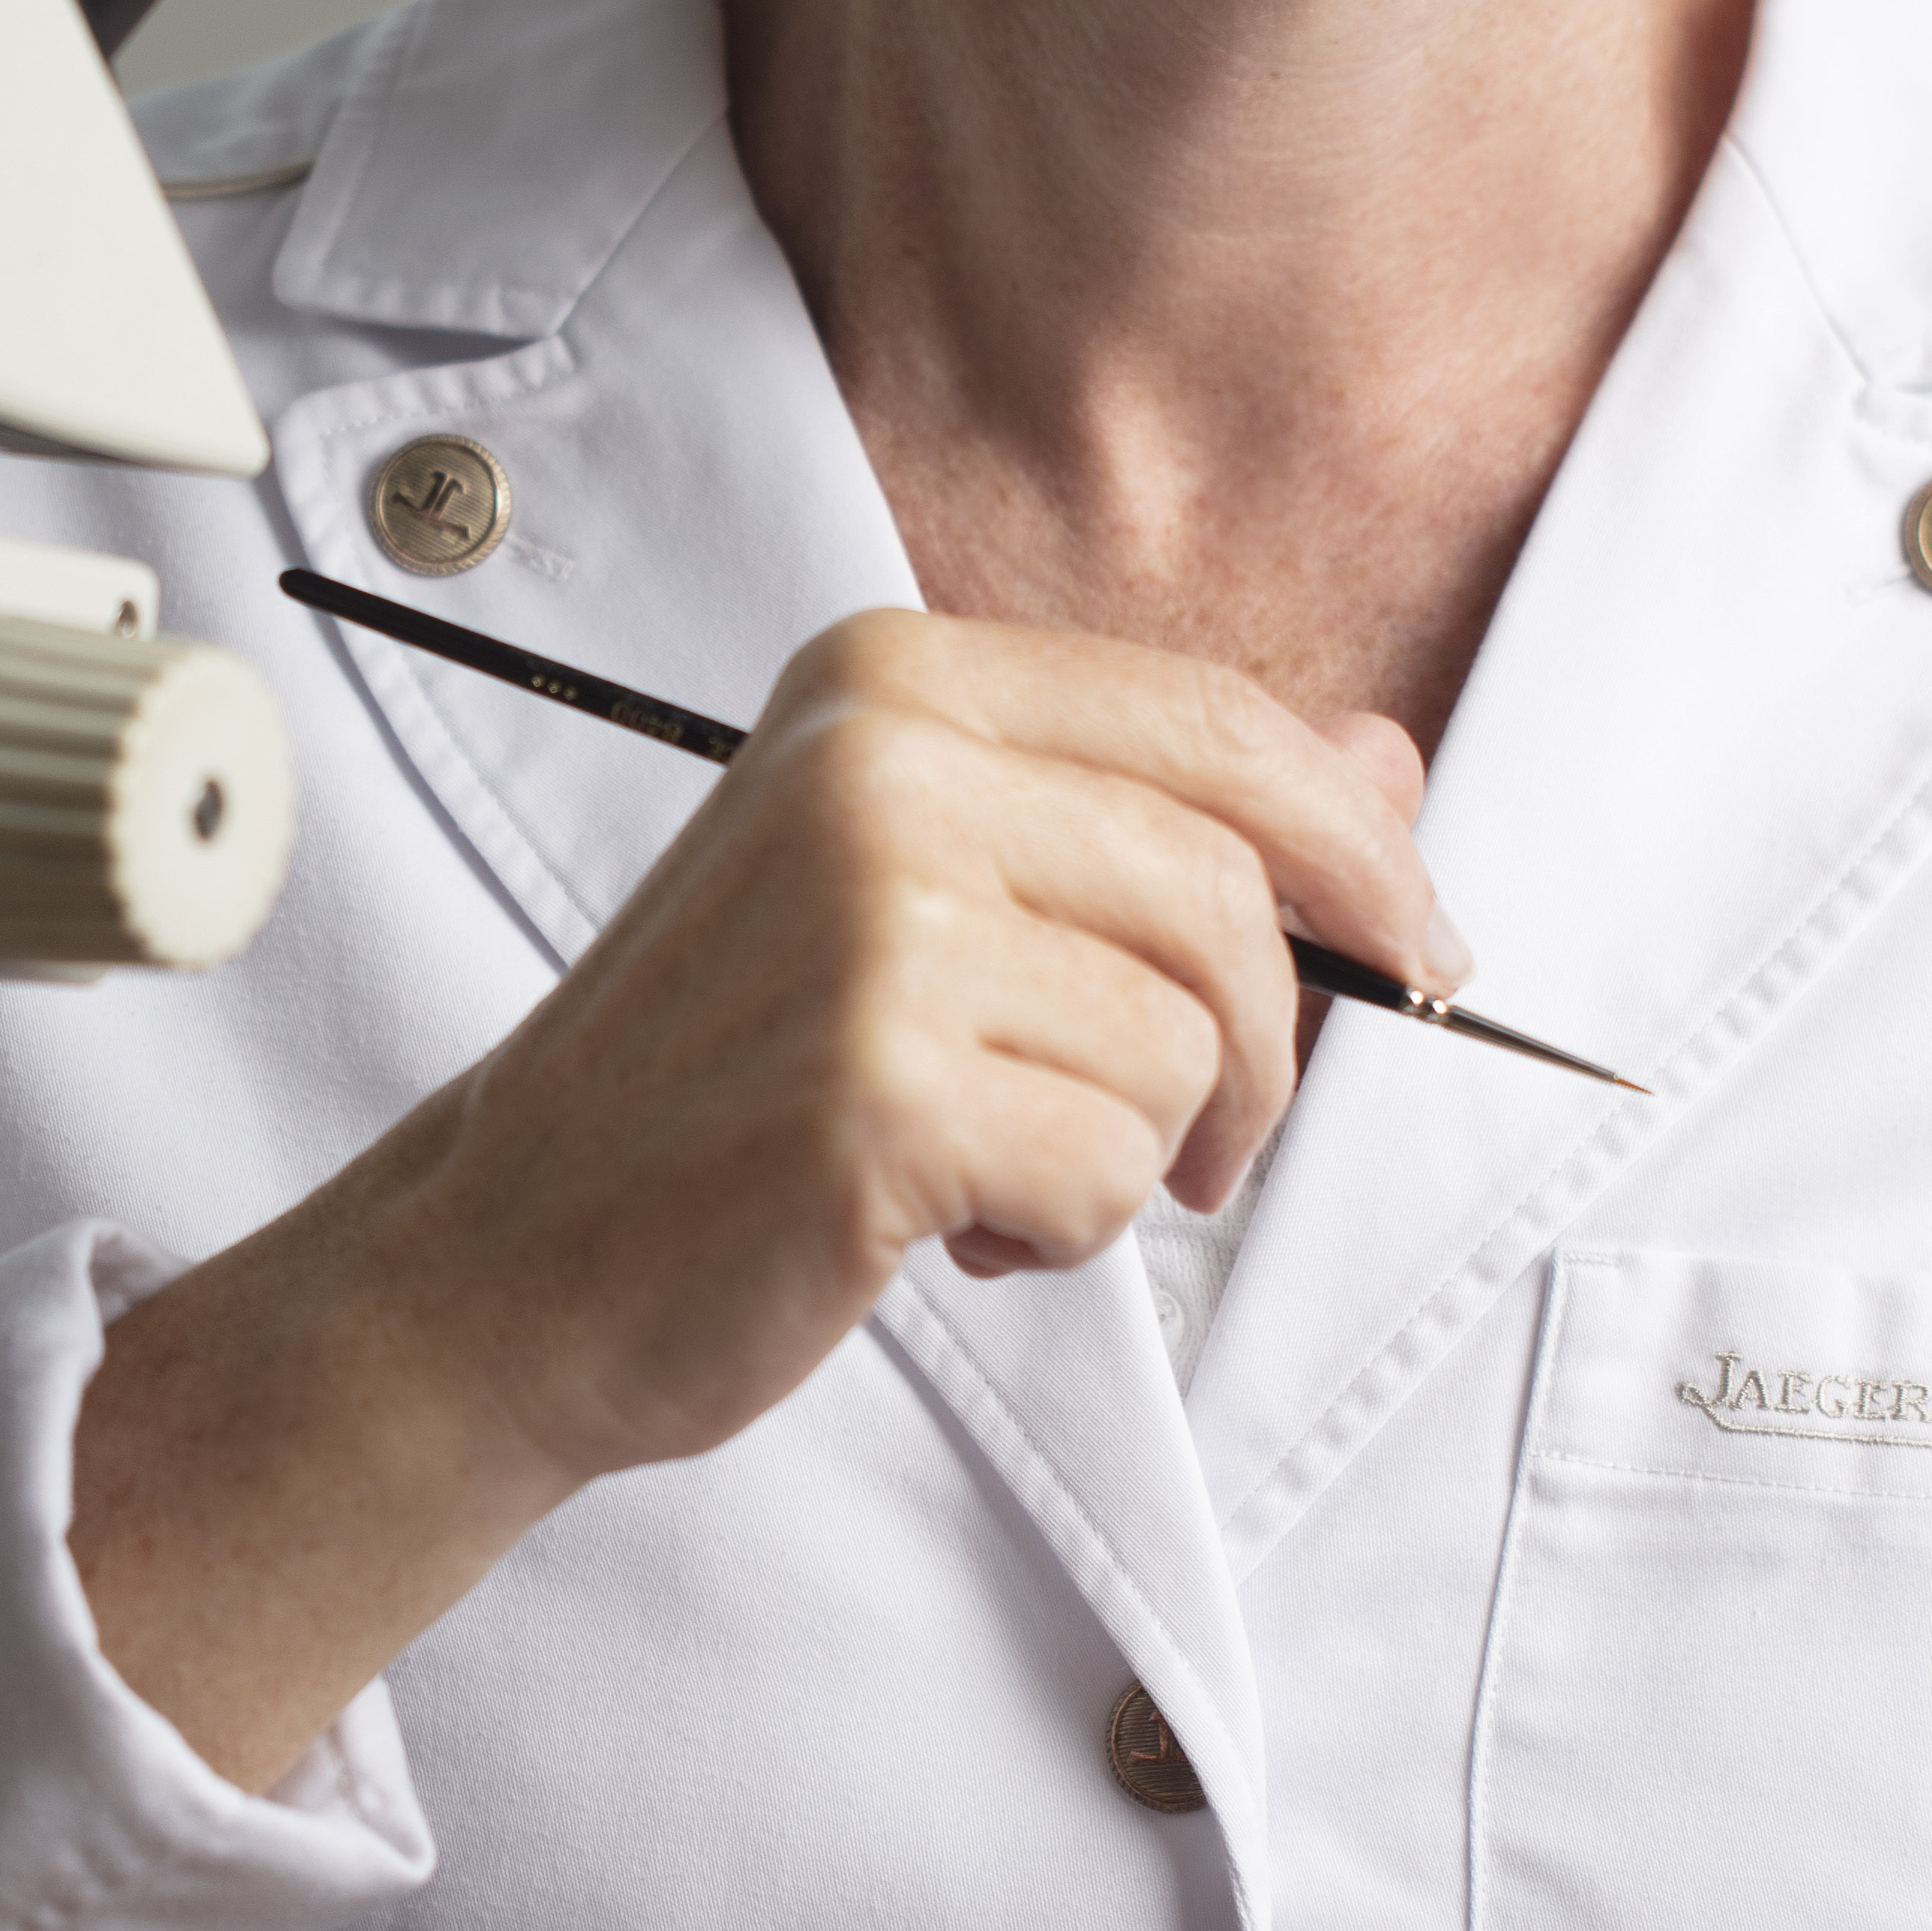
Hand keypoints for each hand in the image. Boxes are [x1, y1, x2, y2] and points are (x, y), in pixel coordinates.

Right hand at [386, 609, 1451, 1470]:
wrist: (514, 1249)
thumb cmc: (735, 1077)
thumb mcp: (935, 892)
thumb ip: (1152, 815)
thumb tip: (1387, 767)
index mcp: (894, 681)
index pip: (1219, 732)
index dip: (1356, 854)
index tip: (1418, 951)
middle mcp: (880, 769)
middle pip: (1230, 894)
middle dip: (1261, 1048)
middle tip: (1201, 1146)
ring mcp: (873, 925)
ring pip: (1185, 1045)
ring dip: (1136, 1155)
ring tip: (1005, 1173)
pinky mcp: (878, 1090)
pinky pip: (1108, 1171)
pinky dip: (1063, 1232)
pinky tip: (948, 1227)